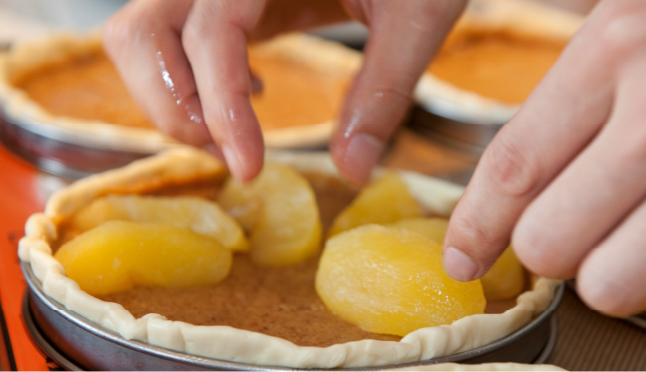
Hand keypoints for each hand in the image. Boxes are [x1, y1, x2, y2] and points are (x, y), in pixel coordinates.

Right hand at [104, 0, 465, 181]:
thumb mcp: (416, 18)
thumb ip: (384, 91)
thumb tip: (352, 169)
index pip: (209, 32)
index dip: (218, 106)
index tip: (250, 168)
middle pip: (141, 34)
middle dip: (175, 109)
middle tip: (237, 157)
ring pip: (143, 38)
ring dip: (172, 101)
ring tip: (238, 138)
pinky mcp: (230, 1)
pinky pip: (175, 41)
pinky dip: (191, 83)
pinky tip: (253, 91)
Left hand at [442, 0, 645, 317]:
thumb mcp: (635, 9)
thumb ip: (569, 80)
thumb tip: (509, 169)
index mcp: (618, 48)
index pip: (514, 166)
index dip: (475, 226)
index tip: (464, 255)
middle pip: (550, 242)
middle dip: (548, 250)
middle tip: (568, 230)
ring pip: (615, 285)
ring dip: (611, 273)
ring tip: (631, 236)